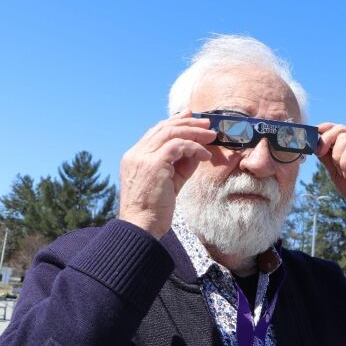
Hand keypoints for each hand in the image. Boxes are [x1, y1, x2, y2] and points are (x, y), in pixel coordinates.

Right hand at [119, 110, 216, 237]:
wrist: (141, 227)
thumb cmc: (154, 210)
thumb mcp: (169, 183)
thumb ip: (180, 165)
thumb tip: (197, 152)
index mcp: (134, 157)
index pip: (155, 132)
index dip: (174, 123)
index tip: (190, 117)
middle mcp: (136, 154)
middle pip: (163, 128)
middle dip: (187, 122)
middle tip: (206, 122)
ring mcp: (142, 157)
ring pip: (171, 133)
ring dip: (194, 132)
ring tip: (211, 135)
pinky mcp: (153, 164)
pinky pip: (178, 146)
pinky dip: (194, 148)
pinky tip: (205, 155)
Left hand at [316, 123, 345, 229]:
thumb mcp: (334, 171)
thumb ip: (327, 157)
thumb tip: (314, 143)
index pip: (336, 128)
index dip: (324, 128)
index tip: (312, 136)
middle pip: (340, 128)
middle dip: (326, 139)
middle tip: (319, 152)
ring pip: (344, 138)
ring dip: (337, 157)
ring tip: (343, 172)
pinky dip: (345, 162)